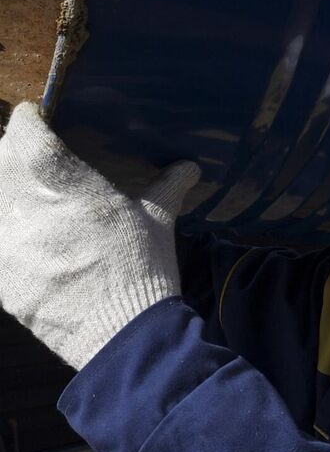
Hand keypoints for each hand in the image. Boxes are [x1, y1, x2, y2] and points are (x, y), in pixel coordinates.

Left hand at [0, 103, 199, 369]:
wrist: (123, 335)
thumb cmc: (144, 270)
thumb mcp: (158, 223)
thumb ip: (166, 188)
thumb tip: (188, 166)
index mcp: (74, 190)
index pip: (30, 138)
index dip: (28, 121)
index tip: (35, 116)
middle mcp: (33, 211)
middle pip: (0, 163)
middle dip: (11, 153)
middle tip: (27, 153)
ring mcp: (10, 246)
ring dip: (4, 189)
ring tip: (25, 195)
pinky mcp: (1, 278)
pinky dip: (6, 228)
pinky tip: (26, 234)